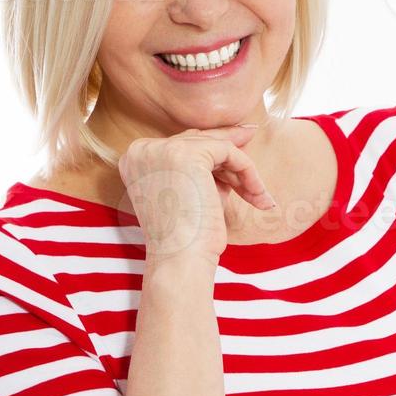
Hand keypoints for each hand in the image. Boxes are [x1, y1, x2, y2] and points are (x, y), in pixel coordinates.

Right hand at [118, 123, 275, 266]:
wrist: (181, 261)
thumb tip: (238, 137)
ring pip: (216, 146)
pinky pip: (229, 152)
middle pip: (198, 140)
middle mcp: (142, 149)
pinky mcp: (186, 154)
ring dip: (242, 171)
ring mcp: (161, 149)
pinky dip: (248, 172)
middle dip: (230, 150)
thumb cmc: (189, 237)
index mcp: (136, 159)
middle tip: (252, 133)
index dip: (213, 151)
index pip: (181, 144)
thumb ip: (208, 166)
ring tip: (258, 196)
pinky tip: (258, 195)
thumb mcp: (193, 192)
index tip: (239, 145)